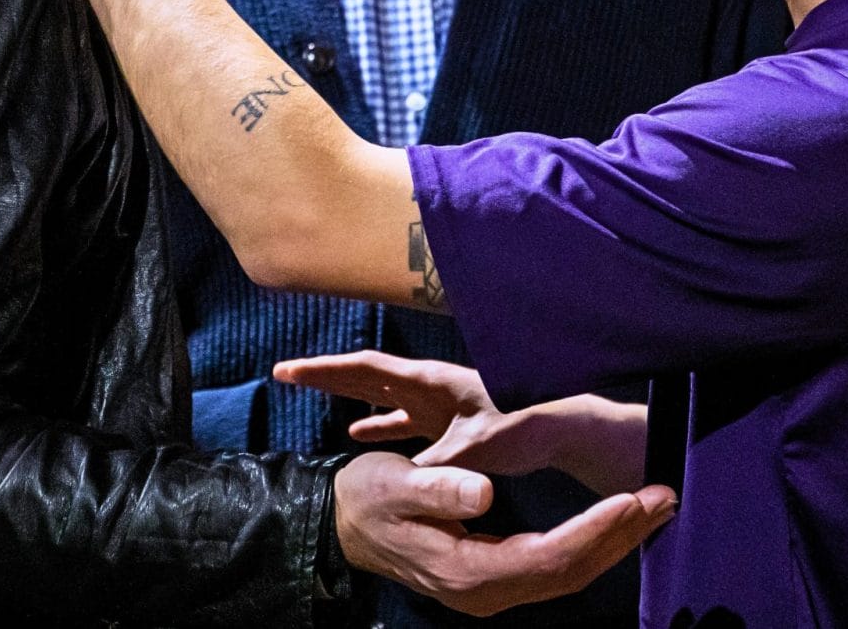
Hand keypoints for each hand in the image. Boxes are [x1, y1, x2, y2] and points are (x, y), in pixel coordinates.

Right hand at [278, 351, 549, 476]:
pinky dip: (379, 423)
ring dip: (349, 393)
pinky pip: (402, 419)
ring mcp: (437, 405)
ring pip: (382, 394)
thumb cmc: (523, 425)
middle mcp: (430, 388)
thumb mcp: (479, 445)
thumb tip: (407, 479)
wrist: (562, 425)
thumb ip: (444, 461)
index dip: (326, 370)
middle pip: (367, 374)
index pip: (367, 368)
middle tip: (284, 372)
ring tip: (312, 392)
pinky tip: (361, 433)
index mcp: (431, 383)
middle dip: (327, 374)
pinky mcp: (447, 423)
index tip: (288, 370)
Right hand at [332, 451, 673, 617]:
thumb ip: (439, 488)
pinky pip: (556, 563)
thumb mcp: (393, 484)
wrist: (343, 524)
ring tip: (654, 504)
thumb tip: (484, 491)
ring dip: (615, 539)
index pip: (548, 556)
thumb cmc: (367, 500)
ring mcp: (494, 587)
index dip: (594, 531)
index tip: (631, 500)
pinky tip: (617, 519)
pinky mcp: (498, 573)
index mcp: (466, 572)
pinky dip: (592, 540)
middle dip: (622, 535)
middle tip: (665, 496)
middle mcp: (487, 590)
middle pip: (571, 570)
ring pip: (570, 570)